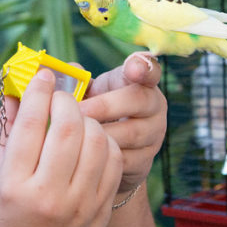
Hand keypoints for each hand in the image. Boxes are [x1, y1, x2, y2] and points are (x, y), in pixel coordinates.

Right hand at [0, 70, 123, 226]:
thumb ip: (3, 136)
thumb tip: (13, 92)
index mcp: (14, 187)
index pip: (31, 124)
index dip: (38, 91)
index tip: (42, 75)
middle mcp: (49, 196)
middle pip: (68, 128)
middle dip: (66, 101)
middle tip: (60, 95)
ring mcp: (80, 206)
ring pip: (97, 141)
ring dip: (88, 120)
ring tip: (76, 119)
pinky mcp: (100, 211)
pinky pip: (113, 162)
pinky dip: (105, 142)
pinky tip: (91, 141)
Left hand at [78, 55, 166, 193]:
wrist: (112, 148)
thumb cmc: (100, 110)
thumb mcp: (94, 91)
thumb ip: (82, 80)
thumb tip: (71, 70)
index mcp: (142, 82)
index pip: (150, 69)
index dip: (143, 67)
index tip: (133, 68)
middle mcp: (155, 106)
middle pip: (138, 101)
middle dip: (105, 106)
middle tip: (78, 111)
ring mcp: (154, 134)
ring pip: (131, 134)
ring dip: (101, 133)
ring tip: (76, 133)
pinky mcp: (146, 160)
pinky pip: (125, 158)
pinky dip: (103, 156)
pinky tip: (85, 153)